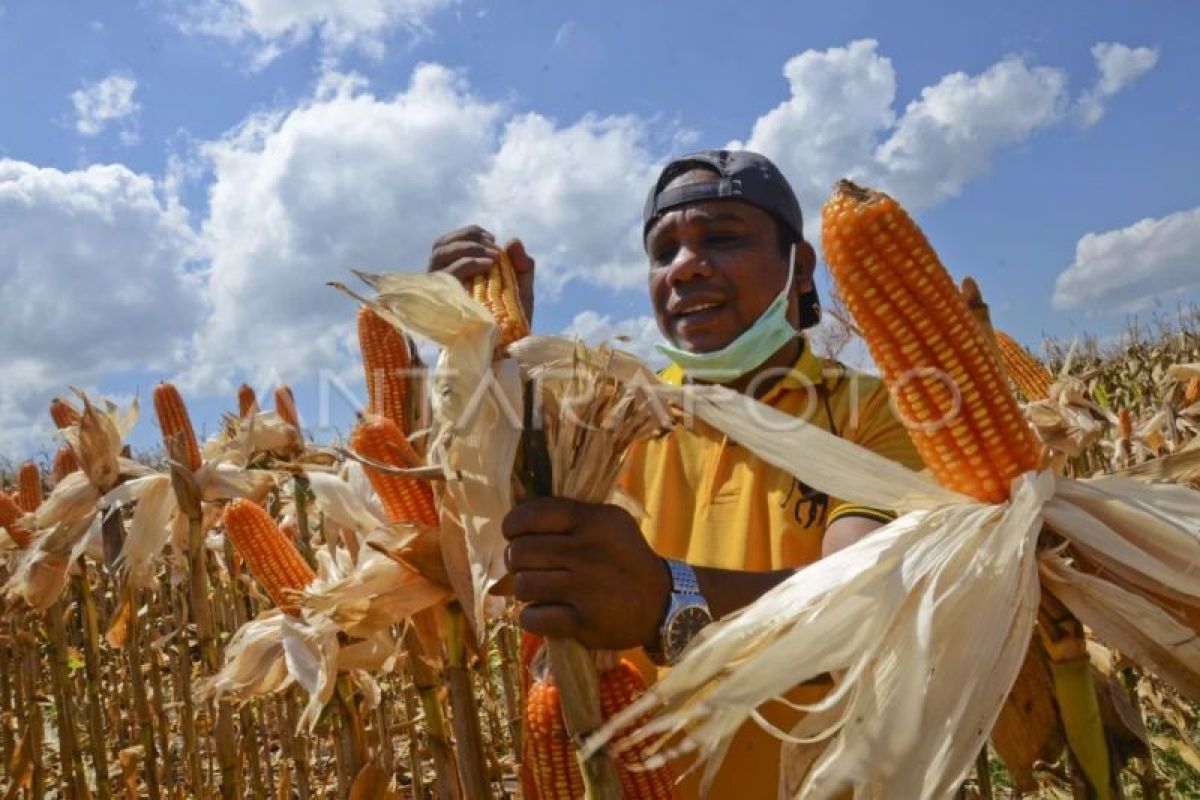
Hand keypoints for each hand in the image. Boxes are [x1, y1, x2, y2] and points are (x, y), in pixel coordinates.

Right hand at [428, 225, 535, 323]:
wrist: (510, 352)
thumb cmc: (514, 325)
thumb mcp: (522, 291)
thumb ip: (522, 266)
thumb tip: (512, 240)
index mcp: (457, 277)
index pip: (448, 244)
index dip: (468, 234)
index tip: (492, 238)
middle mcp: (444, 284)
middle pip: (439, 245)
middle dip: (467, 237)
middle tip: (493, 246)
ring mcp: (441, 293)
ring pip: (439, 255)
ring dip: (468, 248)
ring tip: (493, 257)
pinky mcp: (442, 302)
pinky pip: (447, 274)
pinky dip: (468, 263)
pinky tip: (488, 266)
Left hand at [501, 497, 669, 650]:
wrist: (661, 602)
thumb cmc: (625, 556)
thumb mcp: (609, 521)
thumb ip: (568, 514)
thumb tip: (516, 518)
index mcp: (594, 521)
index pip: (532, 515)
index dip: (512, 525)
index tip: (514, 534)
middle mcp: (588, 553)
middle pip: (520, 552)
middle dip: (516, 560)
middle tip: (527, 565)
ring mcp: (586, 589)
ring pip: (523, 585)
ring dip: (524, 589)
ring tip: (538, 589)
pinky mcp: (583, 623)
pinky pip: (533, 618)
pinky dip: (532, 617)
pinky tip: (546, 612)